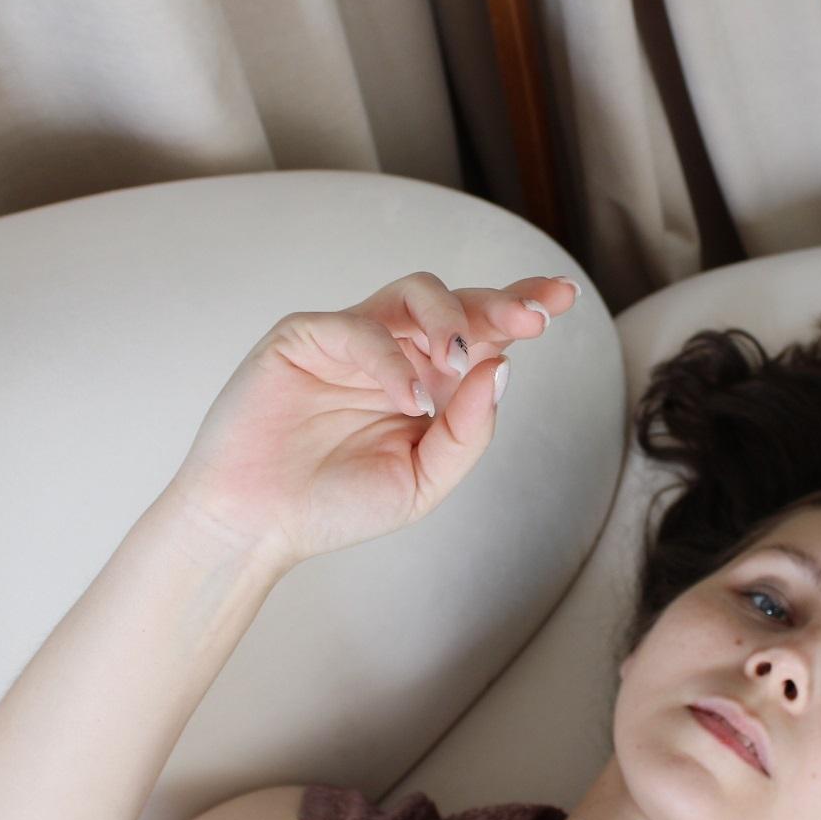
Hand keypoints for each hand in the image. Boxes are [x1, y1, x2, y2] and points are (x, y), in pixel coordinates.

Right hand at [165, 271, 577, 573]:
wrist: (258, 526)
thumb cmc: (335, 504)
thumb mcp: (424, 479)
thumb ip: (468, 430)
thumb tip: (504, 367)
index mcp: (427, 380)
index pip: (481, 332)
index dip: (519, 308)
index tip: (563, 301)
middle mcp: (394, 351)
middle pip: (457, 302)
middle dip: (501, 303)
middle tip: (533, 316)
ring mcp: (350, 339)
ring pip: (413, 294)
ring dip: (449, 318)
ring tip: (460, 361)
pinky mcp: (304, 336)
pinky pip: (359, 328)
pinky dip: (390, 361)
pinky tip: (409, 399)